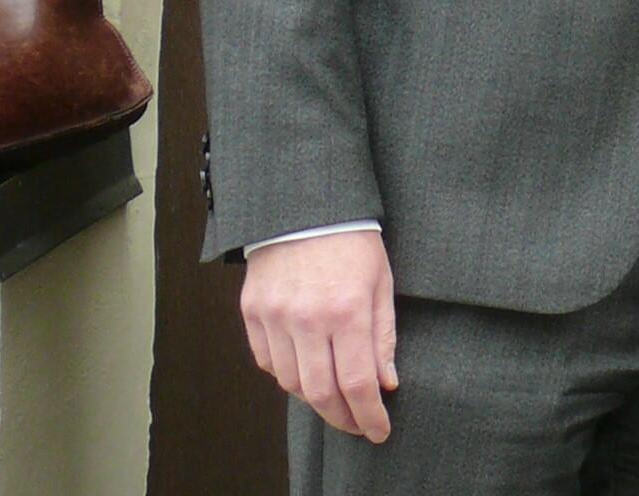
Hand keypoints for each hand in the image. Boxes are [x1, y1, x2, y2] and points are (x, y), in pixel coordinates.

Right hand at [240, 230, 398, 442]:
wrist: (303, 208)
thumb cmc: (352, 242)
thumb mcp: (382, 284)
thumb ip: (383, 337)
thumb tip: (386, 383)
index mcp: (347, 310)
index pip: (357, 383)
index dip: (369, 415)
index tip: (379, 431)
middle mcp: (307, 319)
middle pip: (321, 392)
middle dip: (342, 418)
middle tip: (358, 425)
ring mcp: (274, 318)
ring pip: (291, 383)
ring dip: (315, 398)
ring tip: (335, 397)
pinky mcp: (252, 314)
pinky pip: (268, 362)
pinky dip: (287, 375)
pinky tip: (305, 370)